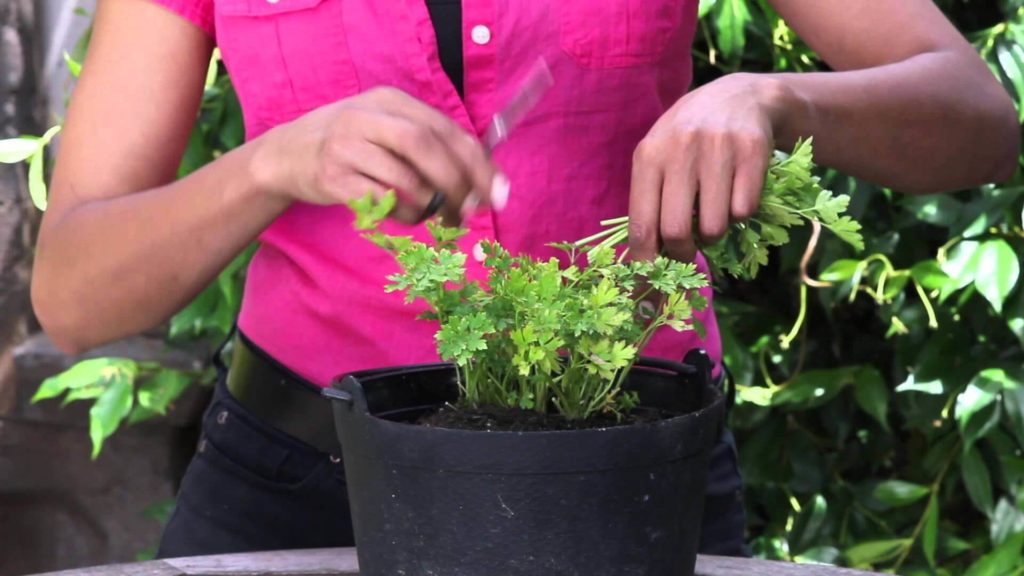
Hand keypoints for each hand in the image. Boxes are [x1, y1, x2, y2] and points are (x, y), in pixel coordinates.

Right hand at [253, 86, 506, 223]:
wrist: (287, 155)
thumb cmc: (352, 146)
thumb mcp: (387, 129)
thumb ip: (431, 146)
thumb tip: (484, 183)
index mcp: (390, 100)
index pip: (446, 129)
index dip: (478, 164)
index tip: (498, 194)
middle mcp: (368, 116)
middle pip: (426, 146)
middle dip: (458, 184)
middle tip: (470, 212)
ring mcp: (347, 145)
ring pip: (405, 177)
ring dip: (431, 204)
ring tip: (436, 216)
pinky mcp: (333, 177)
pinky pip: (382, 201)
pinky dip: (404, 214)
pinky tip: (409, 217)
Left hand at [629, 73, 784, 261]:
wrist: (740, 97)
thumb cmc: (689, 140)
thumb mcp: (660, 159)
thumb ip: (649, 203)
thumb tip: (642, 264)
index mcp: (648, 156)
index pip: (641, 225)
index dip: (645, 265)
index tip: (651, 291)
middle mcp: (680, 149)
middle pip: (676, 231)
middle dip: (683, 254)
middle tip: (689, 250)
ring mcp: (718, 148)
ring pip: (714, 226)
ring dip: (715, 232)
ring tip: (714, 211)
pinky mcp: (752, 150)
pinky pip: (744, 209)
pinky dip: (741, 213)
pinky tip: (737, 191)